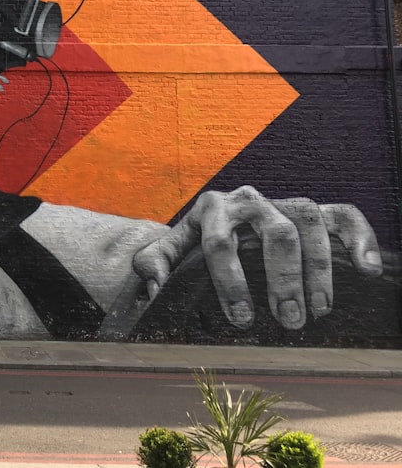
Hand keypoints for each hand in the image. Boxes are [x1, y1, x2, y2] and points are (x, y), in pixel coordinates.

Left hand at [131, 186, 382, 329]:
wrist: (212, 219)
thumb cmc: (189, 244)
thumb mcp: (165, 250)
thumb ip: (153, 265)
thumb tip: (155, 287)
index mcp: (211, 208)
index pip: (221, 243)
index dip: (230, 282)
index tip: (241, 318)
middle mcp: (249, 200)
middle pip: (275, 233)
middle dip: (283, 279)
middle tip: (288, 320)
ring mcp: (282, 202)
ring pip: (309, 224)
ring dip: (318, 268)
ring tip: (318, 309)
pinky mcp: (311, 210)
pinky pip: (342, 215)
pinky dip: (359, 237)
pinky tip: (367, 269)